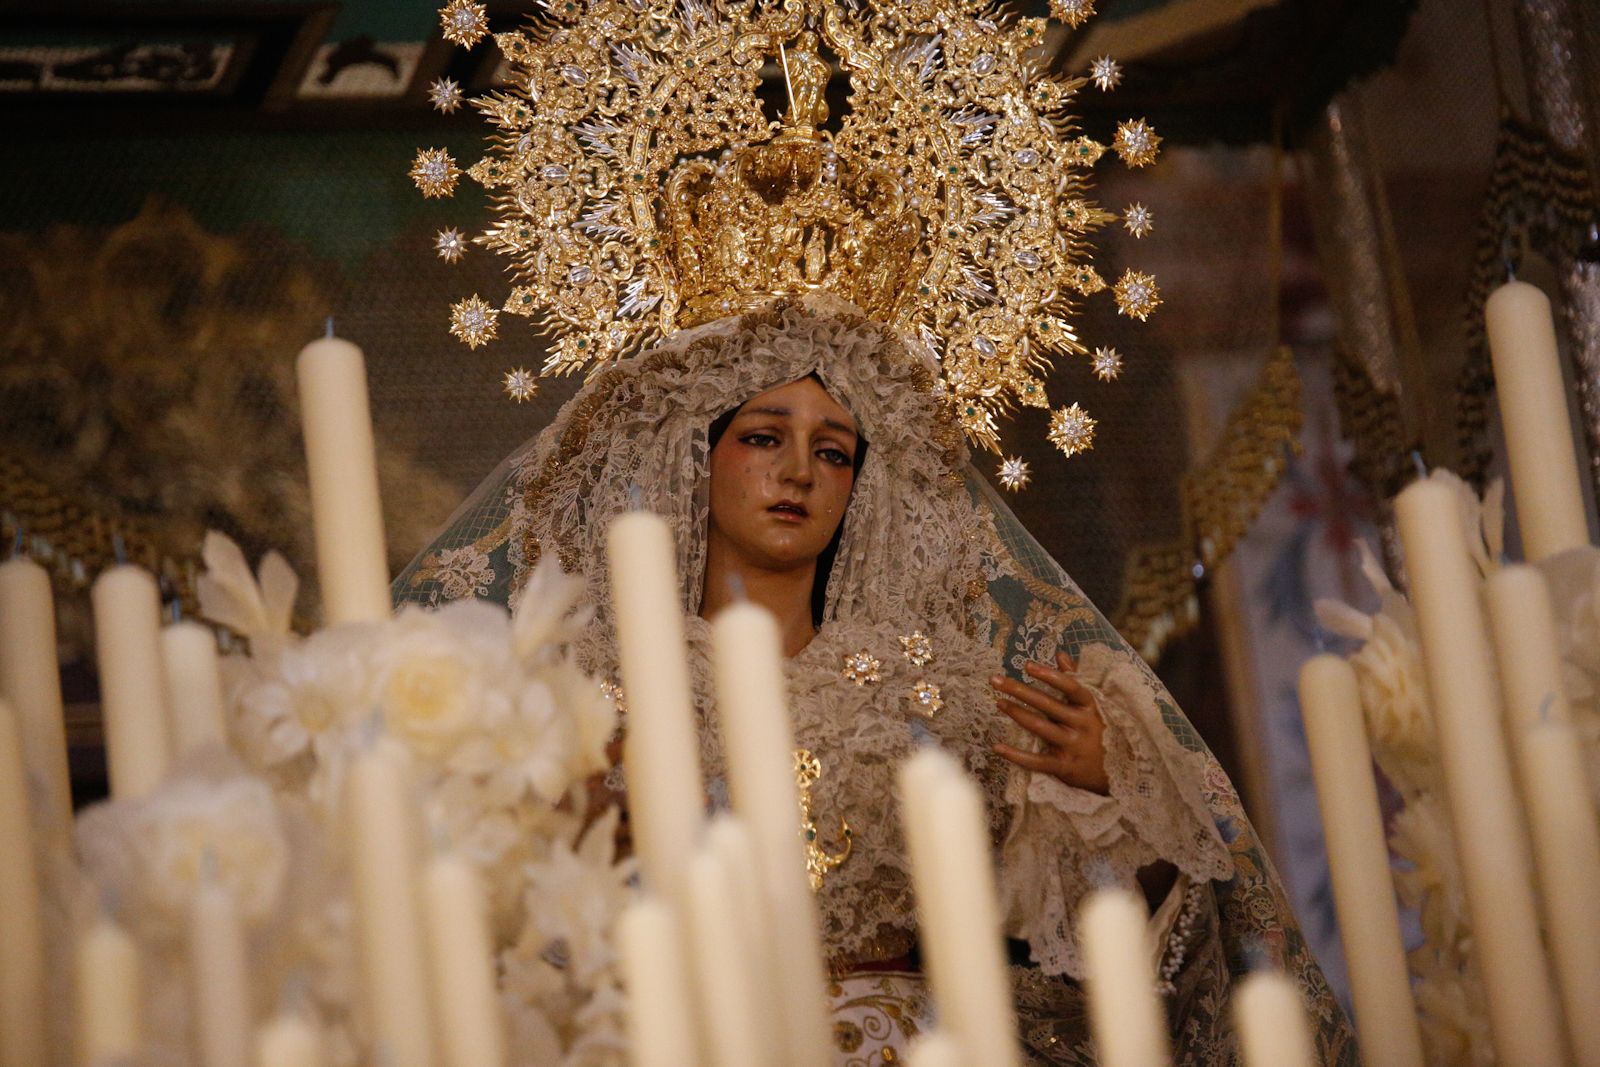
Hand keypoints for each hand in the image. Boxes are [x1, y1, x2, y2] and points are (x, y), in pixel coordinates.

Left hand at [990, 652, 1109, 794]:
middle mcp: (1082, 725)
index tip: (1027, 665)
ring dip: (1017, 714)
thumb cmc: (1097, 731)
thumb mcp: (1092, 705)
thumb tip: (1060, 654)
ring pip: (1040, 728)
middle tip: (995, 681)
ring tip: (998, 702)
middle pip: (1047, 705)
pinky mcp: (1064, 767)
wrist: (1114, 772)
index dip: (1049, 675)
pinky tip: (997, 747)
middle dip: (1019, 691)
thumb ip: (1076, 678)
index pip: (1070, 687)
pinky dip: (1016, 756)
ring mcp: (1073, 746)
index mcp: (1089, 707)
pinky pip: (1037, 762)